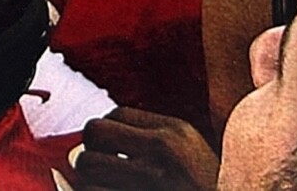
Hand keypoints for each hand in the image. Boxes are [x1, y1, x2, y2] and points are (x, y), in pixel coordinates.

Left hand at [75, 107, 219, 189]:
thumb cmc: (208, 189)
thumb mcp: (192, 159)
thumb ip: (155, 141)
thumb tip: (91, 142)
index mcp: (178, 132)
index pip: (117, 113)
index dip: (107, 134)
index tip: (111, 154)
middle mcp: (165, 149)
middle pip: (95, 130)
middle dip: (91, 151)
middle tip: (101, 172)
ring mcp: (153, 178)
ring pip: (87, 163)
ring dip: (88, 178)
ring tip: (105, 186)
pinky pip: (91, 190)